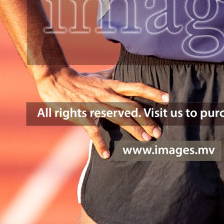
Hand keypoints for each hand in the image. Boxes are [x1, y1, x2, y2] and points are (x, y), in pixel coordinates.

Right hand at [33, 66, 169, 159]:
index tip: (168, 99)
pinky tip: (106, 155)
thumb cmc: (79, 79)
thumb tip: (126, 69)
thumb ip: (114, 75)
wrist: (55, 79)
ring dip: (133, 129)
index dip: (153, 92)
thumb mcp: (100, 75)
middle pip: (132, 106)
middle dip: (147, 119)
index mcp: (112, 86)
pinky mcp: (82, 115)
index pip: (137, 87)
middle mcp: (107, 94)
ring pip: (118, 117)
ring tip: (145, 140)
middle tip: (158, 133)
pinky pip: (93, 130)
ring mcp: (95, 105)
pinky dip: (100, 143)